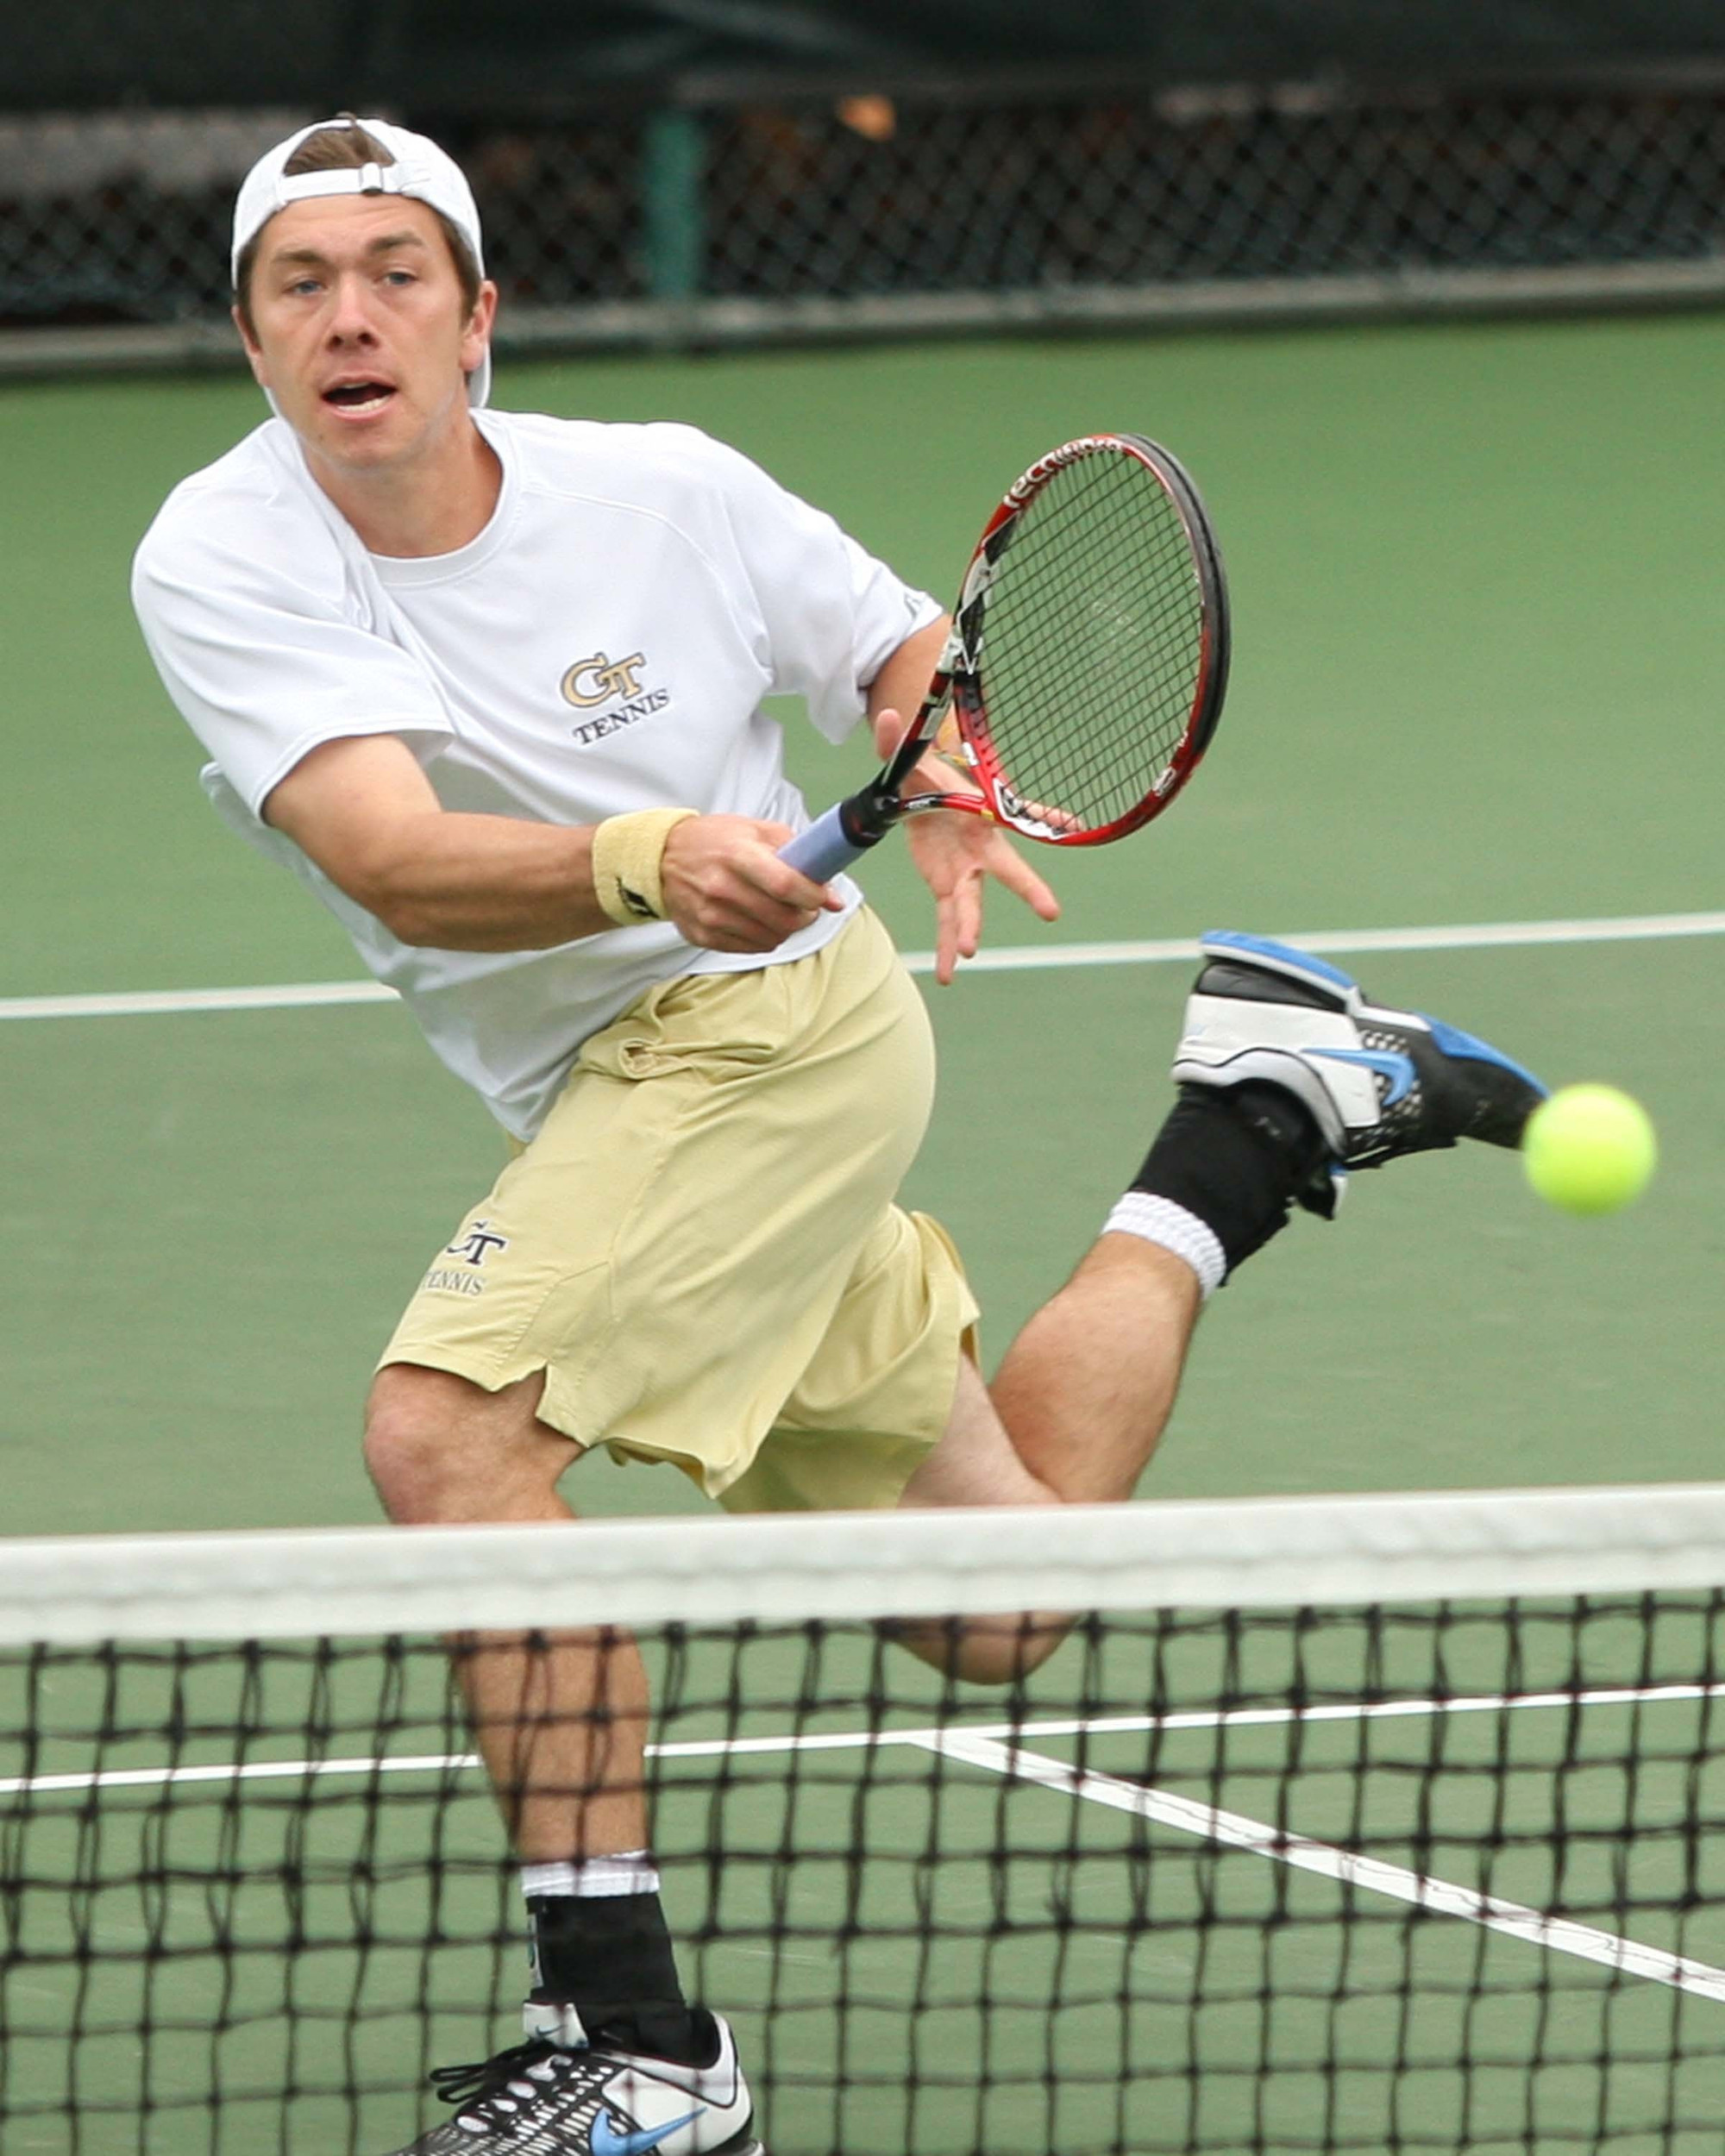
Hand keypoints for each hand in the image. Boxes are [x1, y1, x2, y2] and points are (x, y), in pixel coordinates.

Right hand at [660, 814, 842, 952]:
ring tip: (782, 911)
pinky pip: (753, 948)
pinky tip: (760, 920)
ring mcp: (710, 915)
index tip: (827, 898)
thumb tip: (828, 885)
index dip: (814, 895)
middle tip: (807, 906)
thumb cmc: (713, 841)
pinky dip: (766, 937)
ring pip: (772, 937)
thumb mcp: (753, 829)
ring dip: (787, 928)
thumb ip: (794, 850)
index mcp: (736, 854)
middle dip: (806, 915)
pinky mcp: (703, 935)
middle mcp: (721, 887)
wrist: (661, 859)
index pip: (785, 884)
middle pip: (782, 917)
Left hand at [871, 707, 1060, 984]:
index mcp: (982, 815)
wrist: (916, 800)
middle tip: (1051, 910)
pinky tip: (947, 974)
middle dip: (1029, 888)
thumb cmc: (924, 779)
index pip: (1021, 815)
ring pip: (972, 904)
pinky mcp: (946, 887)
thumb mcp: (909, 764)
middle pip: (1009, 871)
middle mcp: (983, 848)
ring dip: (970, 929)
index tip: (1073, 825)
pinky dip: (947, 947)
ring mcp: (966, 872)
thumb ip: (898, 745)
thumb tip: (888, 716)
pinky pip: (947, 920)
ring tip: (968, 955)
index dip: (1047, 817)